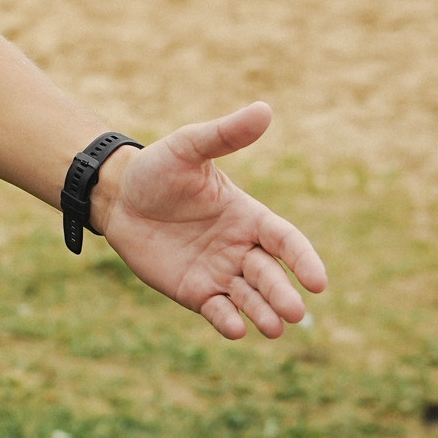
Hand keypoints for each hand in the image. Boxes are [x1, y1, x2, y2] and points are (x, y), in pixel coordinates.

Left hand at [93, 102, 326, 339]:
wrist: (118, 197)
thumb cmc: (157, 169)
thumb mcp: (188, 147)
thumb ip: (225, 135)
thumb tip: (264, 109)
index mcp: (248, 216)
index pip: (284, 240)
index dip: (303, 259)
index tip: (318, 282)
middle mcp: (240, 248)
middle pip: (270, 275)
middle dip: (283, 293)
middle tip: (294, 312)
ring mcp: (219, 272)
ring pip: (250, 298)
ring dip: (263, 312)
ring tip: (274, 328)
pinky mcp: (195, 291)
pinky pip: (217, 310)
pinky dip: (228, 321)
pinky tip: (234, 328)